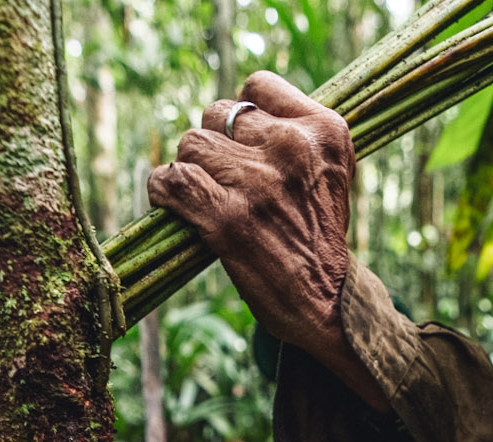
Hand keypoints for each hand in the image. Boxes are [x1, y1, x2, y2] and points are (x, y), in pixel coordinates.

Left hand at [147, 72, 387, 408]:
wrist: (328, 303)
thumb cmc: (317, 236)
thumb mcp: (327, 171)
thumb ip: (292, 133)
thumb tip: (230, 112)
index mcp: (324, 131)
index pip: (257, 87)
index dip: (242, 116)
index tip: (245, 145)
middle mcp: (293, 149)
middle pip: (217, 113)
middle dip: (214, 145)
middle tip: (226, 182)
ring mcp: (258, 183)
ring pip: (190, 144)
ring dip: (190, 170)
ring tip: (208, 198)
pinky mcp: (227, 218)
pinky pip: (172, 179)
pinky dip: (164, 191)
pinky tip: (175, 205)